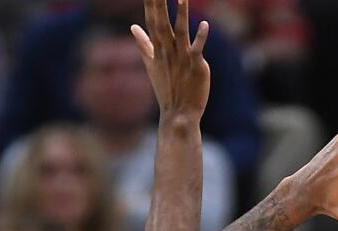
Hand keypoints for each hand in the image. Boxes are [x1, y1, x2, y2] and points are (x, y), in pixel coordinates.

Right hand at [132, 0, 209, 119]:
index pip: (151, 20)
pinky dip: (200, 37)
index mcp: (158, 48)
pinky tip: (205, 24)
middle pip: (162, 22)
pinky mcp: (196, 66)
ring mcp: (182, 57)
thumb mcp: (151, 64)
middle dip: (159, 3)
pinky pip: (198, 49)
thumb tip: (133, 27)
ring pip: (180, 31)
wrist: (178, 113)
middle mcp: (168, 50)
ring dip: (181, 14)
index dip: (150, 3)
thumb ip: (144, 44)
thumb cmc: (167, 88)